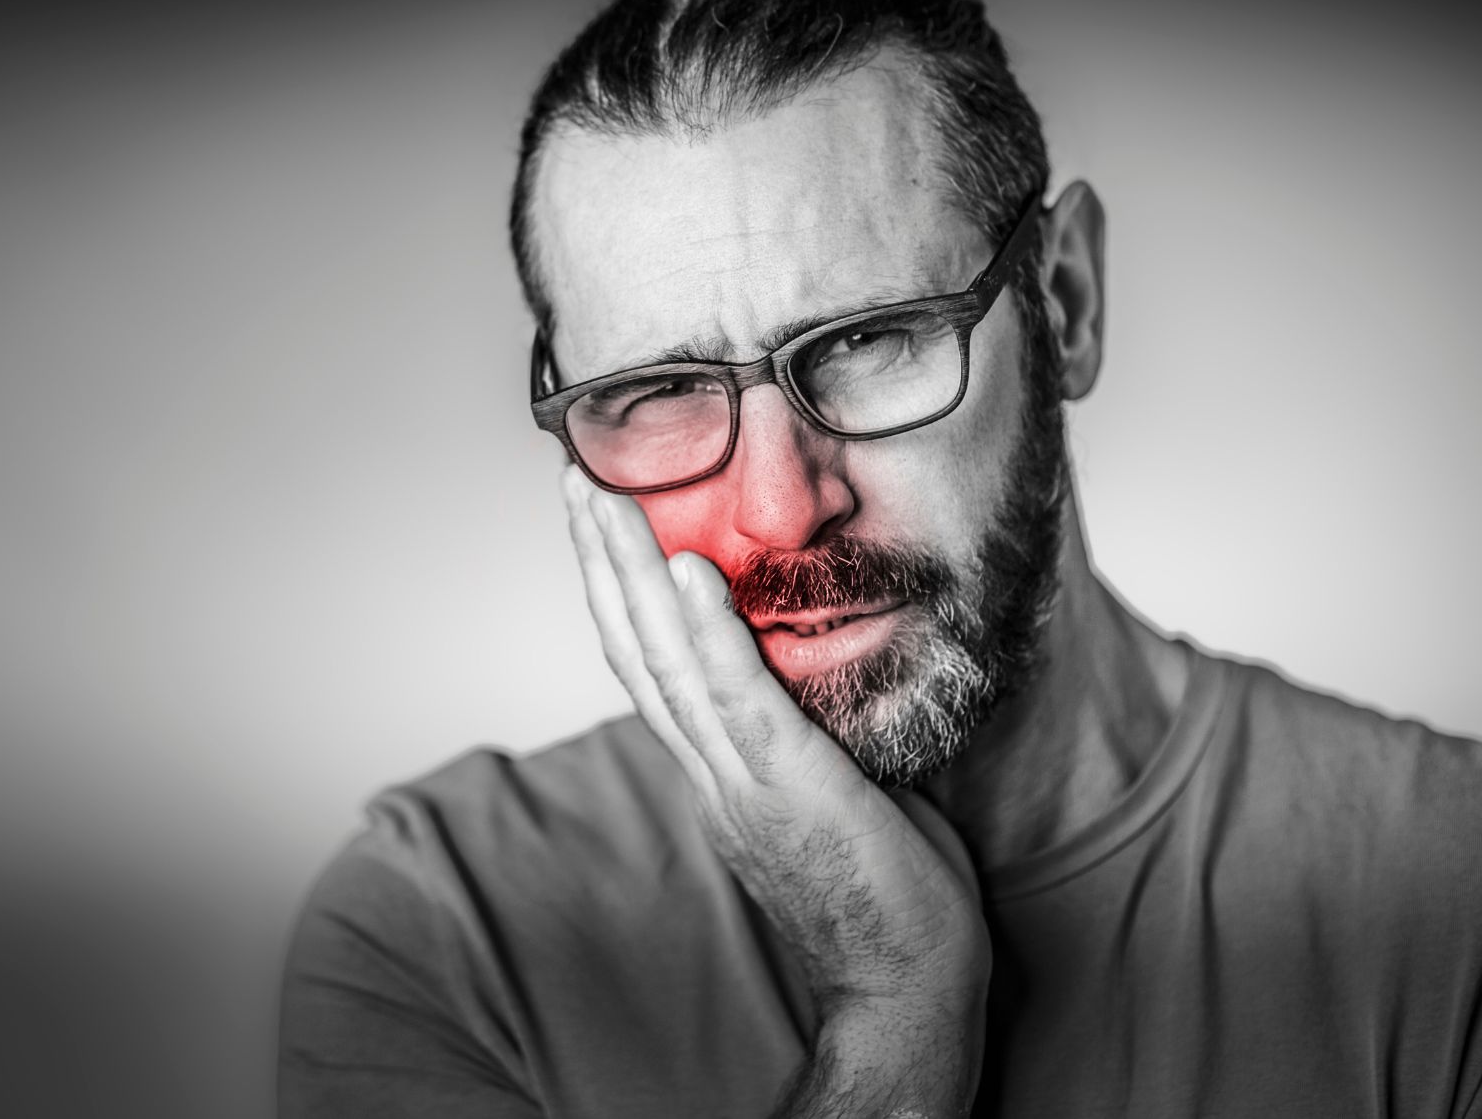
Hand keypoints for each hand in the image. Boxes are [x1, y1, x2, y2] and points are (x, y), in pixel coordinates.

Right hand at [561, 467, 988, 1008]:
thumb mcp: (837, 800)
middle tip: (576, 485)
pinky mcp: (790, 788)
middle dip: (601, 564)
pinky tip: (685, 570)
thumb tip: (827, 679)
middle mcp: (712, 776)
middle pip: (635, 654)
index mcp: (719, 778)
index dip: (621, 598)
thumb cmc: (890, 904)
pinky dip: (706, 632)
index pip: (653, 674)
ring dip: (626, 574)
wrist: (905, 995)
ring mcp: (741, 784)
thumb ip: (811, 740)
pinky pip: (737, 700)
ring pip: (663, 664)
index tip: (604, 529)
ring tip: (601, 501)